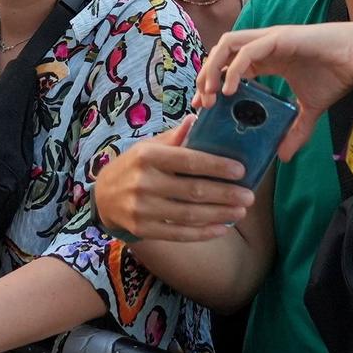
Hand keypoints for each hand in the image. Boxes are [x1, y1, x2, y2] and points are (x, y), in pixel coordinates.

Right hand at [93, 117, 250, 240]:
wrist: (103, 196)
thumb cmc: (133, 166)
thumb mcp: (148, 147)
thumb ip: (174, 137)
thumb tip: (197, 119)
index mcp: (147, 156)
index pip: (188, 161)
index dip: (217, 166)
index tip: (241, 170)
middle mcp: (143, 182)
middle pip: (193, 190)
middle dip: (225, 194)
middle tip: (249, 196)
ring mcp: (142, 208)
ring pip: (189, 214)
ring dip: (219, 214)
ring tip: (241, 211)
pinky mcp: (143, 229)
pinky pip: (178, 233)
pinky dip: (202, 232)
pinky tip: (222, 228)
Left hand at [194, 22, 352, 160]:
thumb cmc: (336, 76)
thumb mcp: (310, 110)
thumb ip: (296, 131)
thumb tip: (284, 157)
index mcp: (266, 58)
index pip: (228, 66)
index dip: (213, 83)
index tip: (205, 107)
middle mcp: (263, 45)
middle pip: (220, 53)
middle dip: (206, 76)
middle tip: (203, 103)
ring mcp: (269, 39)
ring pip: (227, 45)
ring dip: (214, 68)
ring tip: (212, 95)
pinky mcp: (279, 38)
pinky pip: (247, 50)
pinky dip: (234, 68)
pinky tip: (231, 89)